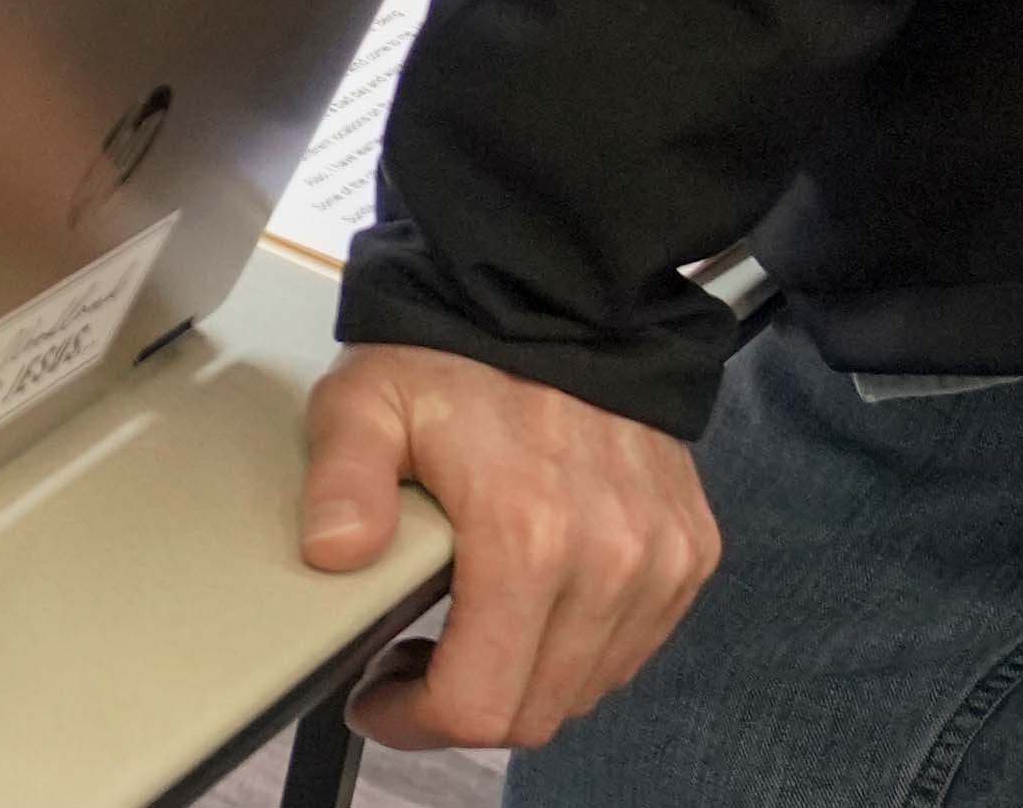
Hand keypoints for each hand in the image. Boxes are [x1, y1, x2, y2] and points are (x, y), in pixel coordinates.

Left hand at [296, 346, 716, 753]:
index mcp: (528, 535)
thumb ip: (341, 478)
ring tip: (470, 631)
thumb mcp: (368, 400)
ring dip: (525, 680)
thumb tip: (332, 550)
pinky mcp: (691, 552)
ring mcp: (659, 560)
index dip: (417, 721)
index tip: (381, 697)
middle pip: (535, 713)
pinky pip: (632, 647)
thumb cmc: (458, 355)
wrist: (564, 300)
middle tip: (414, 663)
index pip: (480, 704)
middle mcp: (610, 559)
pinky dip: (580, 648)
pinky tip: (533, 606)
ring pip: (587, 688)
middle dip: (464, 708)